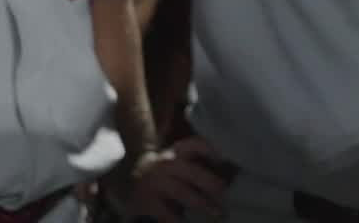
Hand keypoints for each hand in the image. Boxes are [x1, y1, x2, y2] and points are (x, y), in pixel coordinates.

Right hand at [113, 137, 229, 222]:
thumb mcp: (178, 160)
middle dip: (213, 185)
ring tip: (217, 213)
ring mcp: (155, 182)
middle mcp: (166, 164)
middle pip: (194, 173)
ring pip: (183, 193)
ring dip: (203, 204)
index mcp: (177, 152)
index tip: (223, 161)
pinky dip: (178, 220)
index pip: (195, 144)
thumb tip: (229, 173)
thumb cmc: (165, 171)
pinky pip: (166, 213)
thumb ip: (197, 164)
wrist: (129, 178)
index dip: (210, 150)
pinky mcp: (146, 201)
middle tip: (225, 196)